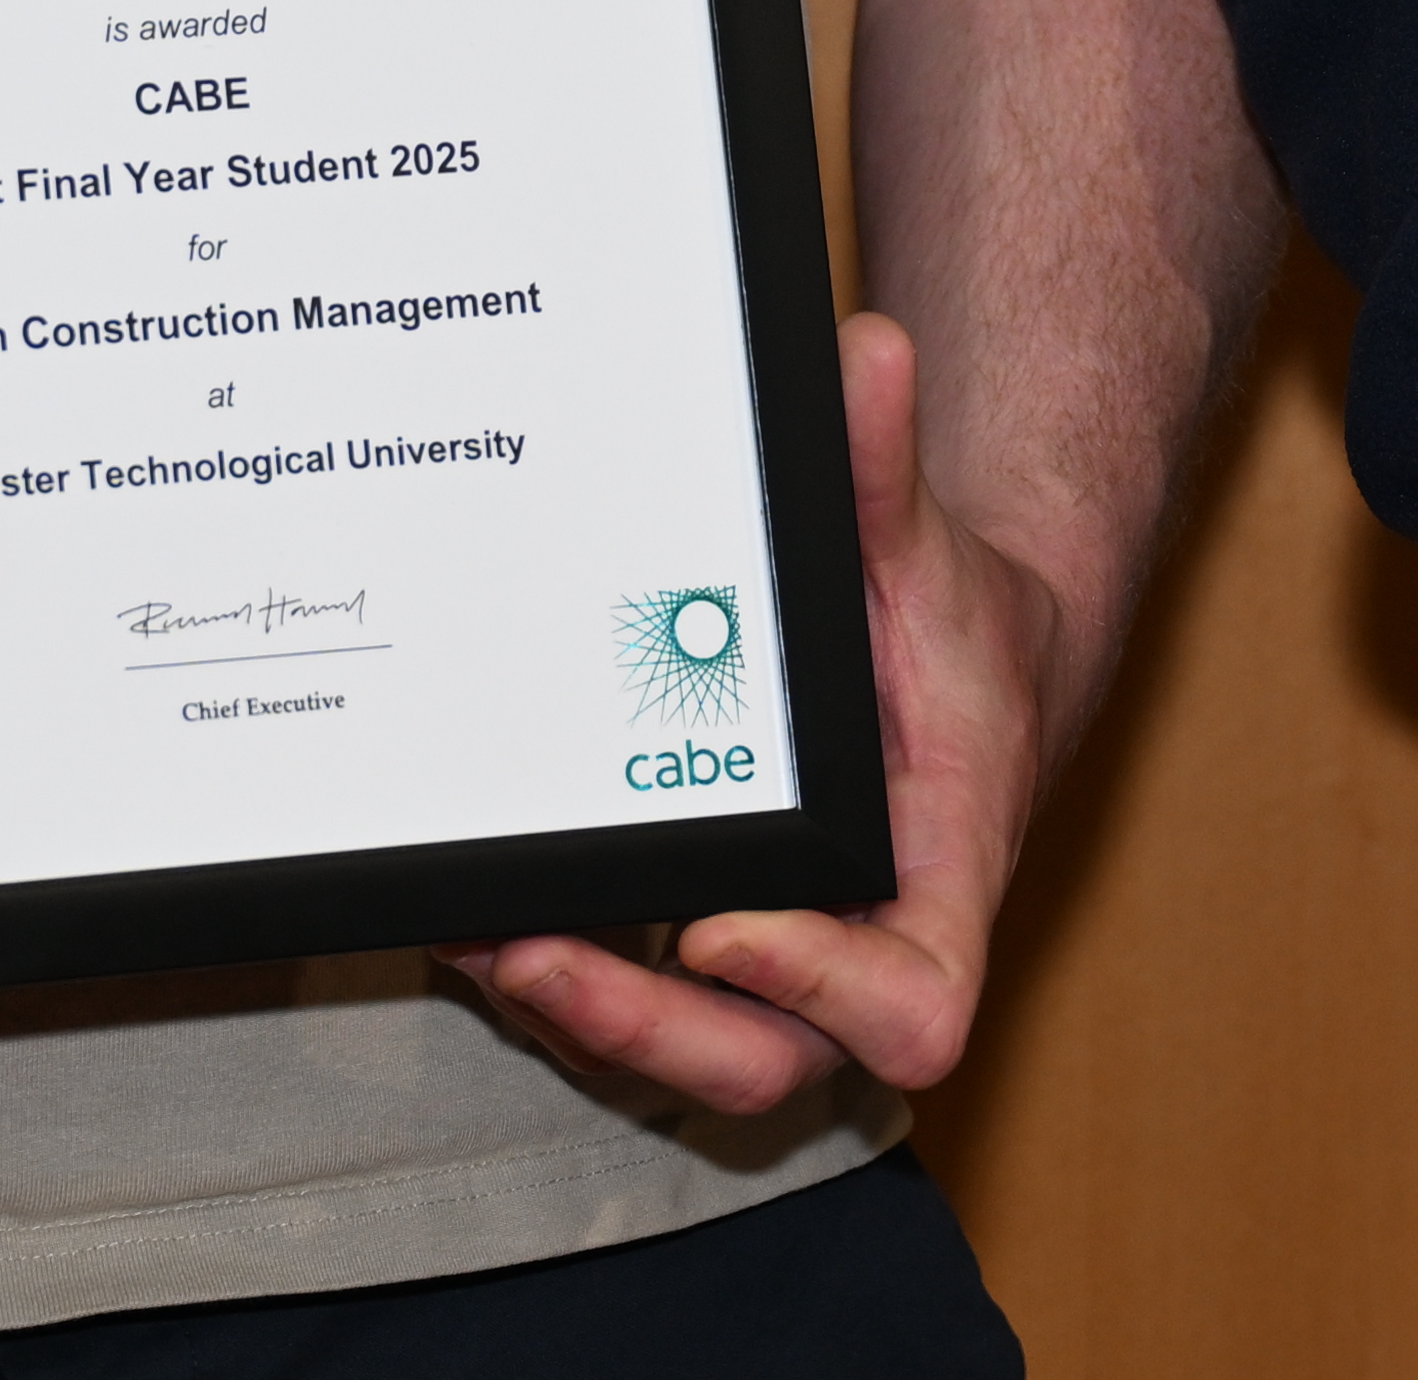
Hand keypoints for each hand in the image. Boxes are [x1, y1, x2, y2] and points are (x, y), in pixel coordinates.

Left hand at [455, 311, 1057, 1110]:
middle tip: (532, 951)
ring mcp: (775, 963)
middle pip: (761, 1061)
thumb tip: (864, 355)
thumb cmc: (949, 631)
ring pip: (679, 1048)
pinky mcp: (708, 947)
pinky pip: (633, 995)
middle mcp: (854, 948)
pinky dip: (554, 971)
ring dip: (574, 1010)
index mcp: (935, 878)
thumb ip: (883, 472)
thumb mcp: (920, 551)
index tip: (725, 928)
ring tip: (468, 930)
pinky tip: (471, 909)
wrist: (948, 668)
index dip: (825, 994)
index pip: (914, 1007)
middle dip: (639, 1022)